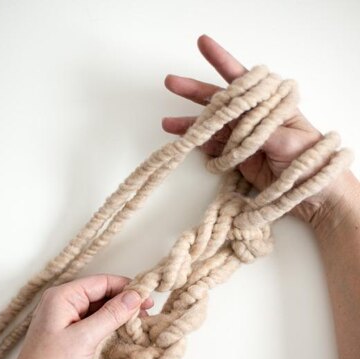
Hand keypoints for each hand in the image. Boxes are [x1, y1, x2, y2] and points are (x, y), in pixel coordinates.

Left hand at [0, 274, 153, 358]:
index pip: (101, 282)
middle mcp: (64, 302)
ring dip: (119, 314)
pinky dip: (111, 325)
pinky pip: (95, 321)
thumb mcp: (85, 338)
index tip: (145, 295)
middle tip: (146, 310)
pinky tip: (124, 329)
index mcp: (62, 296)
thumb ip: (111, 314)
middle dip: (124, 302)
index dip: (125, 287)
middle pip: (102, 294)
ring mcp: (68, 317)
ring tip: (139, 321)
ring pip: (100, 308)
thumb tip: (134, 296)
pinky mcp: (72, 332)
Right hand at [162, 34, 353, 227]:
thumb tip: (241, 128)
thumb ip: (264, 133)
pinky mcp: (236, 158)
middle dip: (195, 91)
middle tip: (171, 82)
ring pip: (213, 126)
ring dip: (191, 124)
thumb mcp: (292, 141)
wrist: (313, 191)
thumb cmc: (310, 159)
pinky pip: (214, 148)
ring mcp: (243, 138)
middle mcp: (253, 117)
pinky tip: (183, 142)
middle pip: (221, 100)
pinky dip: (199, 146)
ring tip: (167, 123)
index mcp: (270, 105)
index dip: (223, 62)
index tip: (203, 44)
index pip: (245, 79)